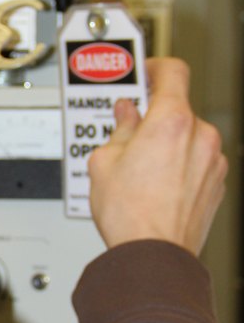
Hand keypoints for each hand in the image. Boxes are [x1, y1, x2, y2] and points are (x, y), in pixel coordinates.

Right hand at [88, 58, 226, 255]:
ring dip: (167, 138)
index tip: (142, 72)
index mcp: (171, 121)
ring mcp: (213, 163)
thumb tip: (126, 115)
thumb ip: (120, 128)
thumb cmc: (130, 213)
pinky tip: (154, 179)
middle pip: (178, 107)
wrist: (153, 256)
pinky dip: (179, 161)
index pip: (173, 71)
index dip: (155, 66)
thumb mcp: (105, 160)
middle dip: (153, 113)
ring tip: (138, 160)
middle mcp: (200, 137)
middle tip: (128, 123)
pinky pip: (197, 159)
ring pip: (189, 135)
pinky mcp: (217, 185)